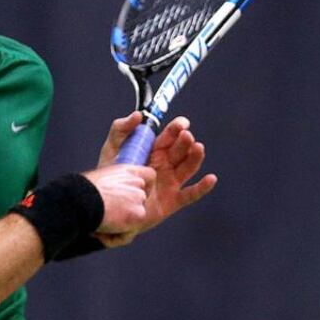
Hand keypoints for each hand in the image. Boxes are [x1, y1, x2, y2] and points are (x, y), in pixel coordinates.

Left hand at [91, 112, 216, 248]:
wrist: (108, 204)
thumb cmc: (111, 175)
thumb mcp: (112, 148)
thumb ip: (121, 129)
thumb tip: (138, 115)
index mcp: (153, 151)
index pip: (169, 137)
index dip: (176, 129)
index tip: (182, 123)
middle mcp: (165, 165)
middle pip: (180, 151)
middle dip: (185, 142)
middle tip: (186, 136)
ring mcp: (171, 182)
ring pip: (188, 168)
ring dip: (195, 158)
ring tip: (198, 148)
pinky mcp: (172, 201)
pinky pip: (191, 194)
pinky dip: (202, 187)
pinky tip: (210, 179)